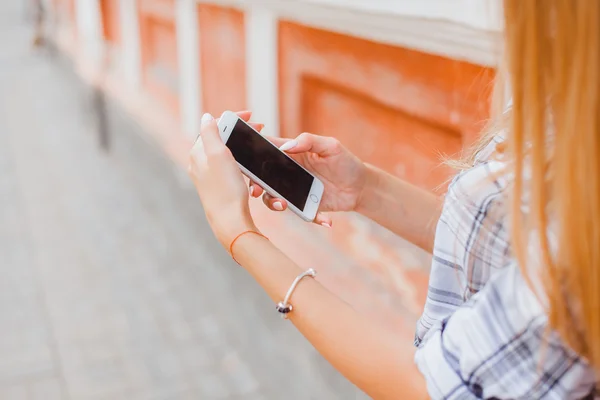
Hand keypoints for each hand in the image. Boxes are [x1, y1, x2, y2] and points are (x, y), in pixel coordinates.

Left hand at [189, 111, 261, 246]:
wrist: (229, 221)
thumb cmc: (225, 189)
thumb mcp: (218, 155)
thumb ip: (211, 132)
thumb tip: (206, 117)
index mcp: (197, 152)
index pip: (214, 126)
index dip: (233, 119)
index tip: (251, 117)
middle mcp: (199, 163)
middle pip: (220, 138)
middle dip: (240, 131)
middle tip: (258, 129)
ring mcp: (208, 175)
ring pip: (226, 152)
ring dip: (242, 146)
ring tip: (256, 146)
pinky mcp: (218, 186)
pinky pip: (230, 166)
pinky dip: (241, 161)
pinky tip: (250, 166)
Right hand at [249, 133, 366, 226]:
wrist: (361, 187)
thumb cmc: (345, 161)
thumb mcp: (330, 146)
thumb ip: (309, 141)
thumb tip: (287, 147)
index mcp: (290, 153)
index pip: (265, 150)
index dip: (250, 154)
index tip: (243, 161)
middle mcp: (287, 172)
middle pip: (262, 177)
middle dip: (255, 184)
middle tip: (256, 190)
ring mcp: (294, 190)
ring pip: (273, 197)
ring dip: (273, 203)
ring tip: (283, 205)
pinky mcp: (304, 206)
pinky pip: (299, 213)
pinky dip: (310, 218)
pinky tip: (326, 219)